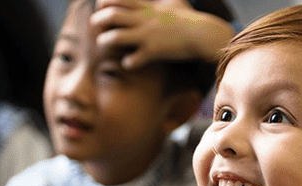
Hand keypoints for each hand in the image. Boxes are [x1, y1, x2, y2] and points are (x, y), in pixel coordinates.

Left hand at [91, 0, 233, 69]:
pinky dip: (127, 63)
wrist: (203, 33)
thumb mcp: (175, 1)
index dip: (103, 4)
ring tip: (107, 44)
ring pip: (116, 37)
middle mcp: (143, 19)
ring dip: (106, 41)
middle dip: (98, 22)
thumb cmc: (190, 18)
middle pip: (111, 15)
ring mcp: (147, 35)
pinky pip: (132, 59)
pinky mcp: (154, 51)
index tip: (102, 11)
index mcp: (146, 7)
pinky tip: (129, 63)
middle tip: (98, 28)